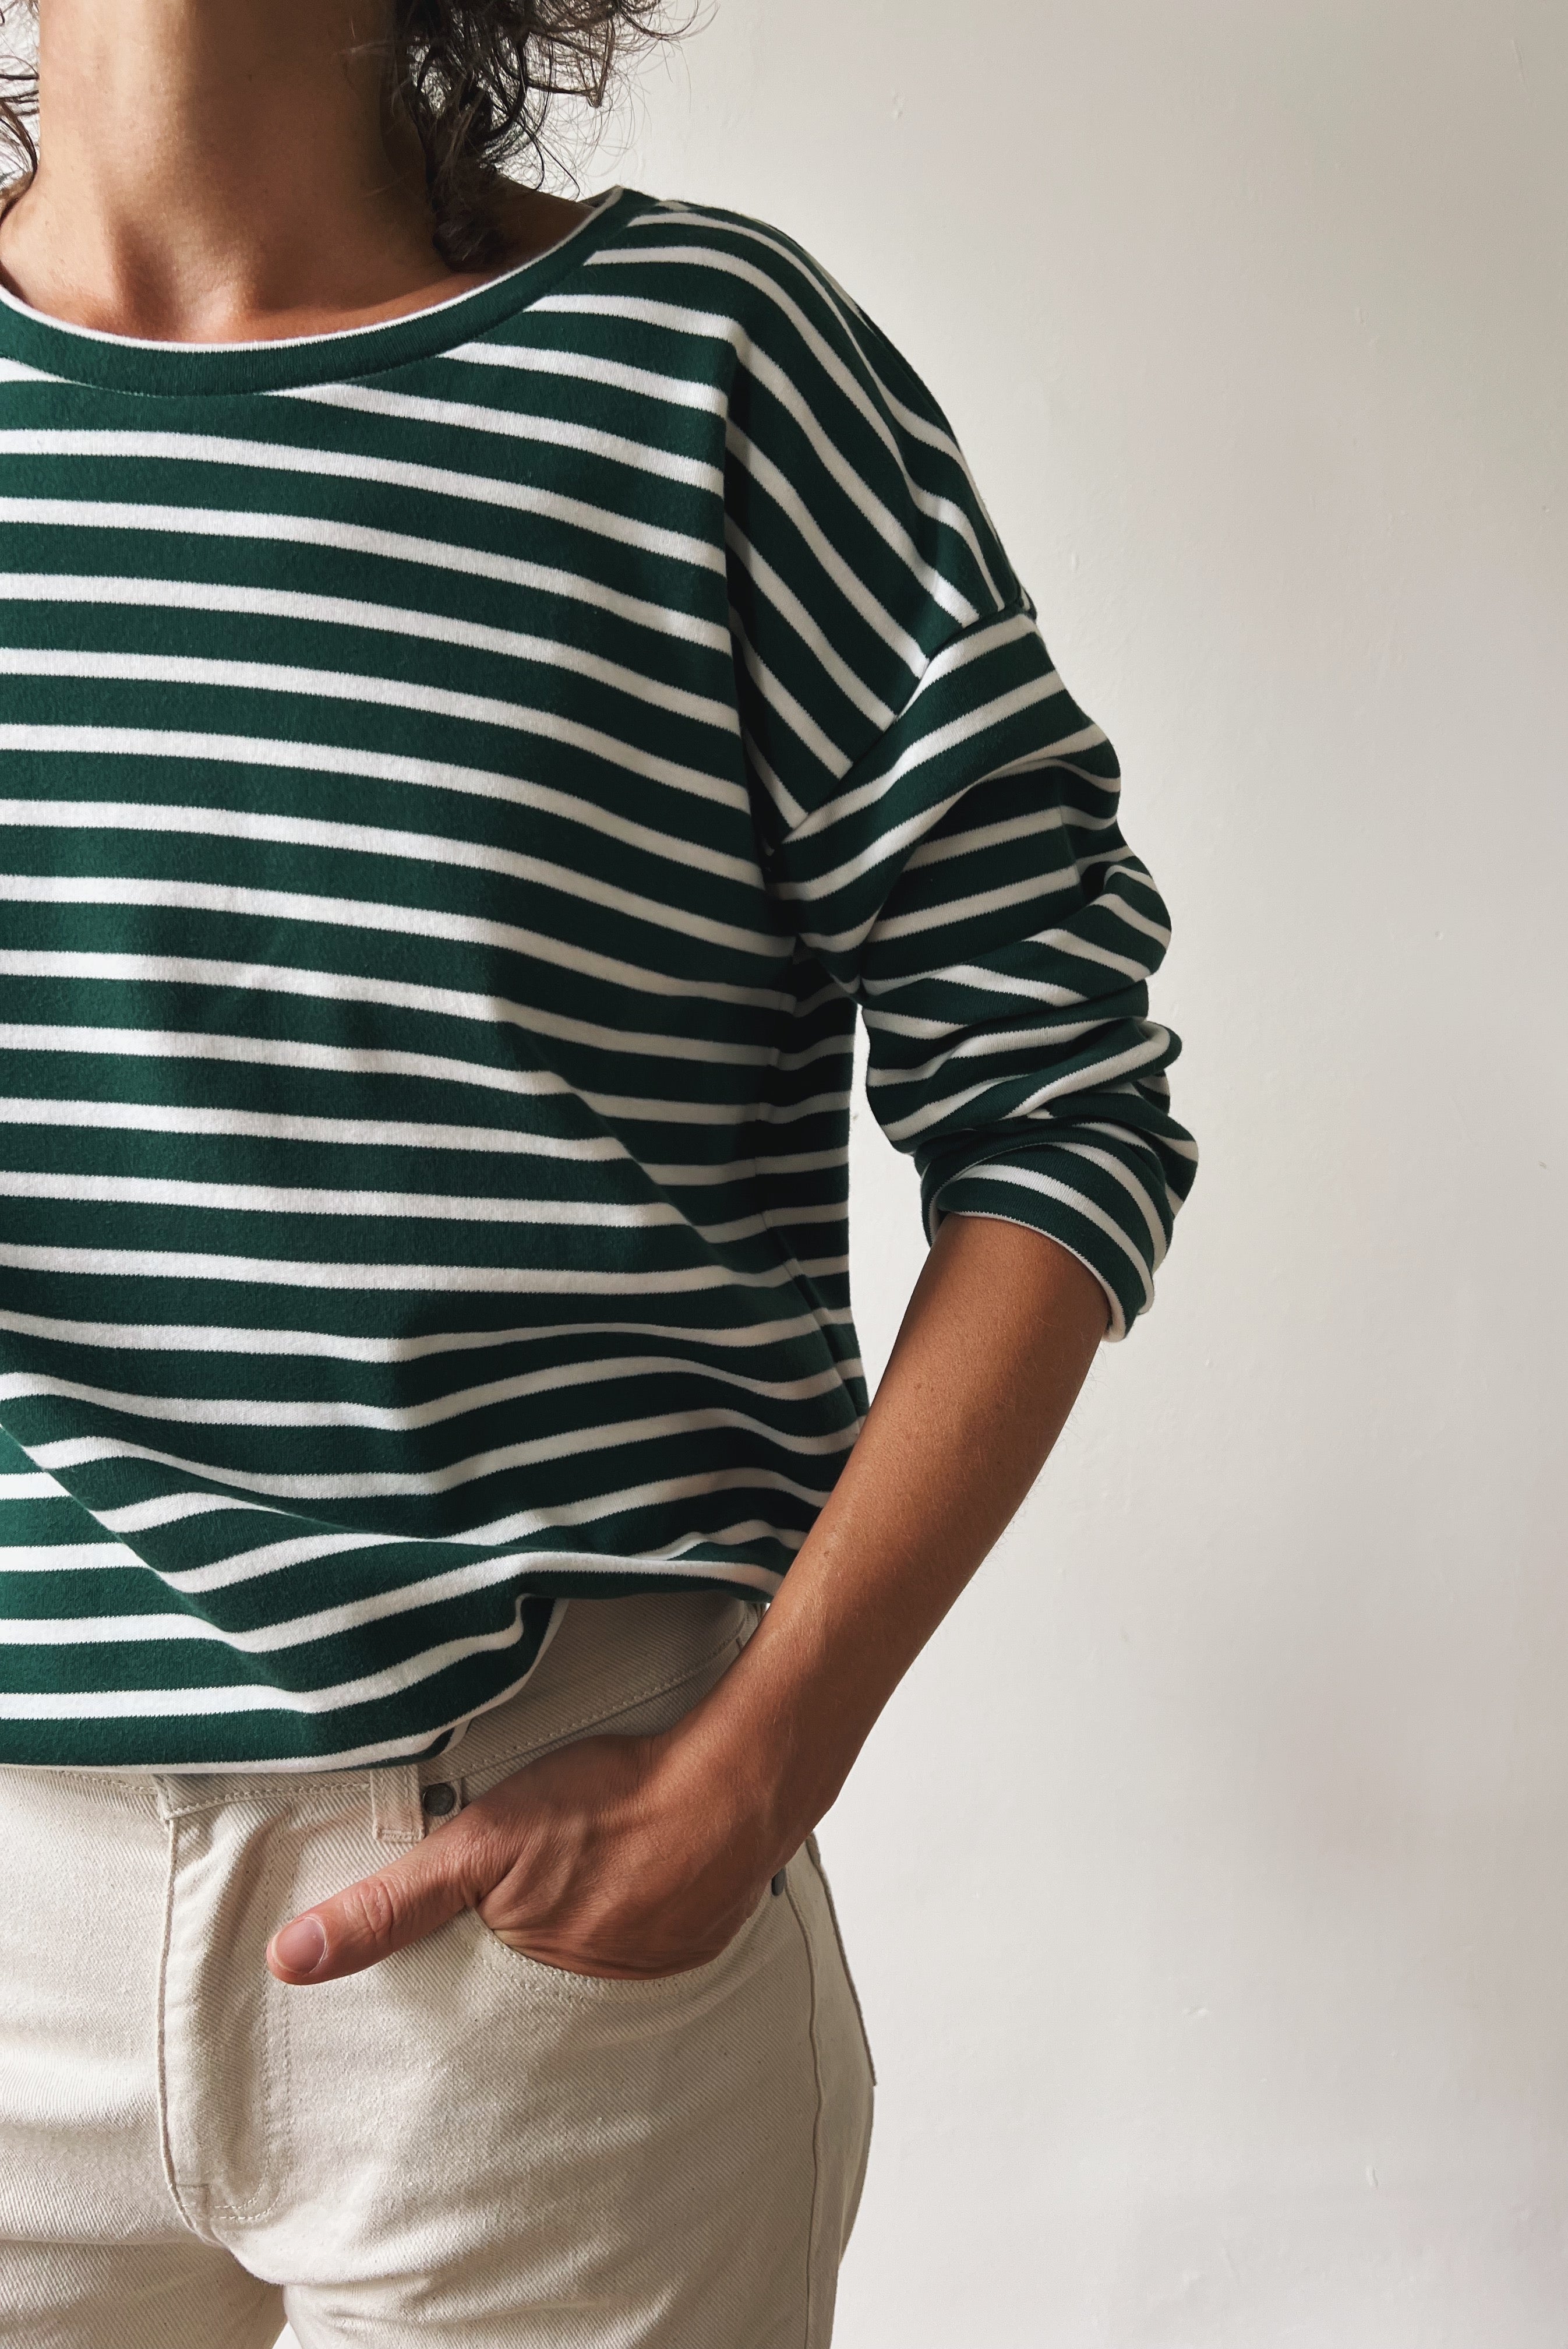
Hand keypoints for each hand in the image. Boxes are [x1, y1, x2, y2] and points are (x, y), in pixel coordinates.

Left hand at [266, 1725, 773, 1986]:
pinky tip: (619, 1888)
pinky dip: (623, 1927)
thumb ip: (390, 1905)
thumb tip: (290, 1960)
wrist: (738, 1777)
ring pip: (587, 1977)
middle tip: (500, 1937)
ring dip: (569, 1951)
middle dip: (507, 1984)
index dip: (444, 2004)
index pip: (468, 2022)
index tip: (421, 1998)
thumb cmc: (609, 1803)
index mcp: (534, 1989)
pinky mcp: (694, 1939)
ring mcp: (652, 1972)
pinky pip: (642, 1951)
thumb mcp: (480, 1845)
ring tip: (560, 1909)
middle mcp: (595, 2001)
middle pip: (528, 2005)